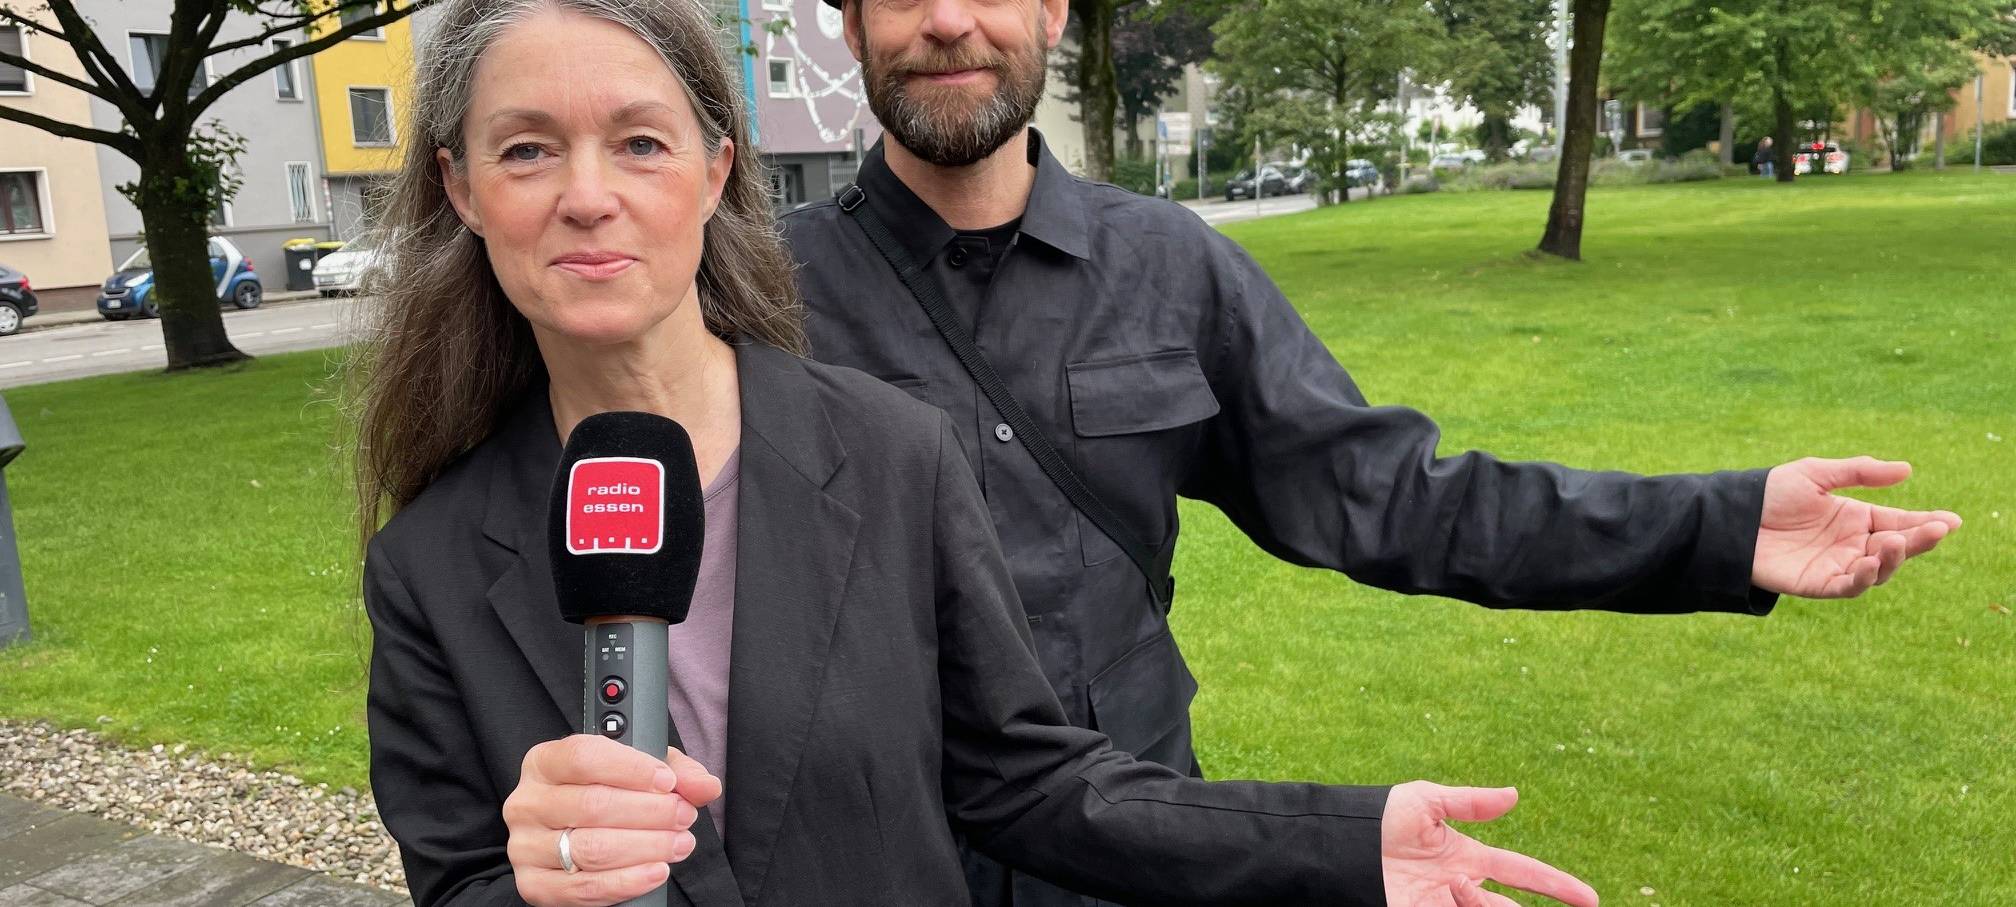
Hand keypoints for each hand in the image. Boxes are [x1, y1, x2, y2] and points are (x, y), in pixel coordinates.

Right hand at [503, 736, 722, 906]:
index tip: (667, 781)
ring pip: (590, 848)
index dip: (631, 769)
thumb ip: (676, 772)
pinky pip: (583, 888)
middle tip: (683, 815)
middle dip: (649, 812)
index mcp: (545, 762)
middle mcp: (528, 802)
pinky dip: (626, 882)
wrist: (573, 838)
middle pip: (592, 805)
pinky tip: (656, 871)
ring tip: (679, 843)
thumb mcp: (640, 772)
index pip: (583, 757)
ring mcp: (524, 846)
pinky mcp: (532, 885)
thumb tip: (705, 786)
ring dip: (645, 847)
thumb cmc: (607, 795)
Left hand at [1382, 781, 1597, 906]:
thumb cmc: (1377, 817)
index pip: (1522, 872)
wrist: (1338, 843)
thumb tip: (1514, 795)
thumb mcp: (1425, 801)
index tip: (1589, 898)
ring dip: (1486, 906)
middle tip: (1499, 892)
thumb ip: (1470, 802)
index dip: (1555, 885)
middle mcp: (1459, 886)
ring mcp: (1441, 905)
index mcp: (1466, 856)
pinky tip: (1459, 901)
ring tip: (1466, 891)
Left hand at [1752, 457, 1960, 597]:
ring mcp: (1837, 565)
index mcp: (1857, 518)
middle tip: (1935, 530)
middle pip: (1896, 548)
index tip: (1952, 520)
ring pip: (1878, 570)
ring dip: (1892, 559)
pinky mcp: (1817, 584)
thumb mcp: (1815, 474)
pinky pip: (1848, 586)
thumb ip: (1859, 472)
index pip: (1901, 522)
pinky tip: (1869, 562)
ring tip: (1894, 541)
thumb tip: (1907, 470)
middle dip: (1919, 541)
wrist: (1730, 518)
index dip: (1927, 523)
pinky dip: (1863, 578)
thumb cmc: (1769, 494)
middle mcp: (1853, 544)